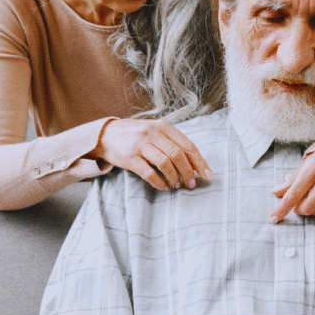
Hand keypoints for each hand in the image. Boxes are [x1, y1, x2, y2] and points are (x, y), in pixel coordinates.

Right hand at [92, 118, 211, 191]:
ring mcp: (140, 144)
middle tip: (191, 184)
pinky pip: (148, 172)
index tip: (208, 176)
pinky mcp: (129, 157)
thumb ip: (172, 143)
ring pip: (165, 163)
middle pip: (178, 155)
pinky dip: (159, 182)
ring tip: (177, 186)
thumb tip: (194, 164)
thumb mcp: (154, 132)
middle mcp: (152, 133)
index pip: (188, 145)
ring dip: (174, 177)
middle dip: (188, 172)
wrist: (105, 135)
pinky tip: (163, 187)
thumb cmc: (135, 135)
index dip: (200, 162)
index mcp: (163, 126)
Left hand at [270, 149, 314, 223]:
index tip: (273, 219)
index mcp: (313, 168)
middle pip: (307, 208)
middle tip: (300, 202)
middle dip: (299, 209)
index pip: (293, 194)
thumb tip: (276, 193)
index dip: (282, 208)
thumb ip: (292, 180)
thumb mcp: (307, 163)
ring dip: (314, 210)